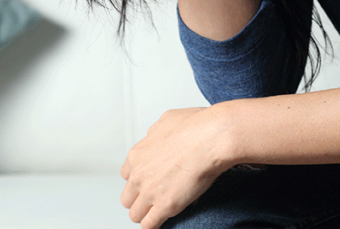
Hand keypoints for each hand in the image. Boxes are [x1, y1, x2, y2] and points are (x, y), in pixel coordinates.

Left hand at [120, 107, 231, 228]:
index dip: (140, 180)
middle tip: (155, 200)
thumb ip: (155, 133)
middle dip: (140, 200)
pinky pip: (149, 226)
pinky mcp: (165, 206)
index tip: (150, 182)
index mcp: (137, 154)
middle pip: (127, 198)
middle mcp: (139, 174)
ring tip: (159, 214)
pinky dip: (155, 226)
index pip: (127, 175)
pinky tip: (164, 223)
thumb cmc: (197, 126)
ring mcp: (150, 191)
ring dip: (146, 215)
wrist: (212, 137)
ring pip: (135, 215)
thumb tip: (155, 137)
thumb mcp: (166, 120)